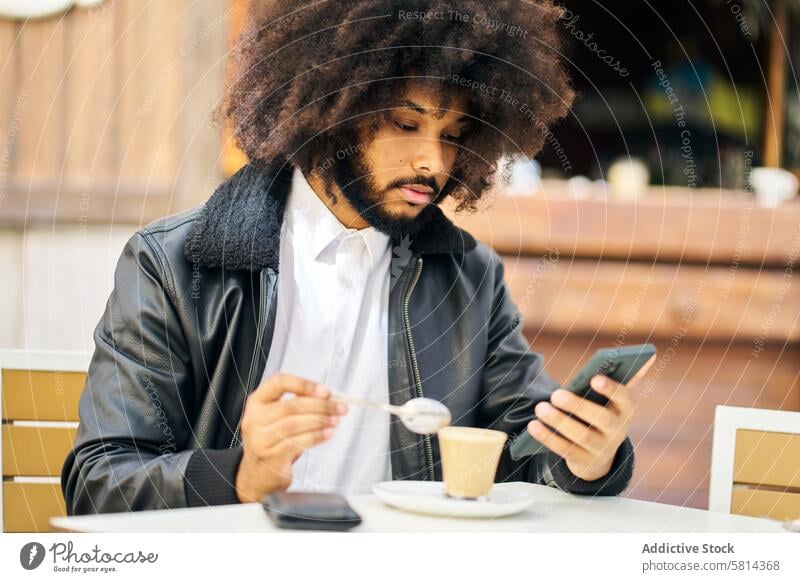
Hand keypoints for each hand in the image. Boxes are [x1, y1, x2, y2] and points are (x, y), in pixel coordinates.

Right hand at [235, 373, 347, 502]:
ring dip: (320, 421)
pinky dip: (316, 436)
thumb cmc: (274, 440)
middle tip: (340, 407)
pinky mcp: (270, 457)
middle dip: (320, 405)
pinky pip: (297, 443)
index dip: (304, 384)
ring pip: (294, 424)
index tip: (325, 391)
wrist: (258, 474)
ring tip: (336, 420)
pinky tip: (328, 434)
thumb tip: (329, 397)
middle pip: (290, 406)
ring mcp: (259, 439)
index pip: (278, 382)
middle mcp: (254, 419)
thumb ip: (299, 404)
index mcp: (257, 402)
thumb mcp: (280, 418)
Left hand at [526, 356, 651, 480]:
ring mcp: (602, 449)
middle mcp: (618, 431)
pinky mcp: (584, 462)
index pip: (624, 398)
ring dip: (558, 422)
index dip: (611, 389)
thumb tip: (647, 356)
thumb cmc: (599, 413)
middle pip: (601, 419)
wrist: (598, 455)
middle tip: (555, 394)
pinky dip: (547, 437)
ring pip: (581, 436)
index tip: (594, 378)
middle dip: (578, 406)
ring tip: (540, 407)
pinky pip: (565, 450)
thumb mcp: (610, 400)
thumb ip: (619, 380)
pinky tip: (533, 426)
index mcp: (625, 410)